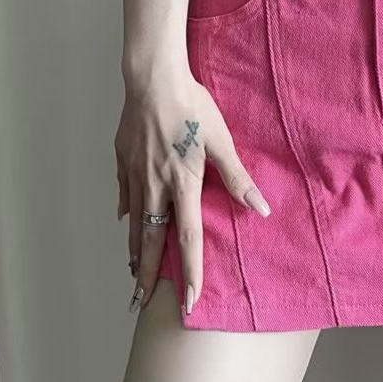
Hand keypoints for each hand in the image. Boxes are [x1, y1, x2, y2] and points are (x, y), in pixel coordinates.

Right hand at [113, 69, 270, 314]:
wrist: (152, 78)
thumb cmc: (191, 105)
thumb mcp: (221, 140)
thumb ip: (237, 178)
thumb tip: (260, 209)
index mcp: (182, 183)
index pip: (188, 238)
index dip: (191, 272)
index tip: (190, 301)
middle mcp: (155, 185)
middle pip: (151, 240)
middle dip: (147, 276)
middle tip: (140, 303)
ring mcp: (135, 173)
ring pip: (134, 221)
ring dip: (135, 251)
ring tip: (134, 274)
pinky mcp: (123, 160)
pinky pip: (124, 194)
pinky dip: (127, 212)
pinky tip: (127, 220)